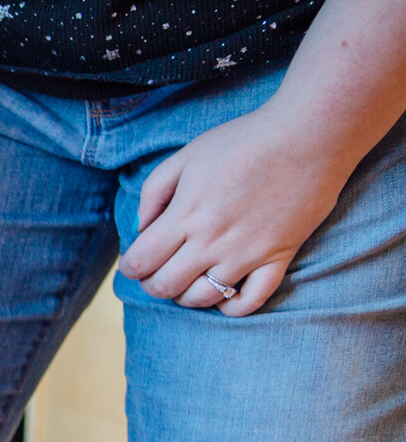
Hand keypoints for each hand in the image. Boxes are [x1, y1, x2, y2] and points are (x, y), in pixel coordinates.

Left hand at [120, 102, 352, 316]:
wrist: (310, 134)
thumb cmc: (244, 141)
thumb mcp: (186, 156)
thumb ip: (154, 194)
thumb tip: (139, 229)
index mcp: (185, 215)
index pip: (140, 263)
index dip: (131, 266)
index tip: (136, 260)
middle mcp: (212, 241)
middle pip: (165, 286)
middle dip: (152, 283)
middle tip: (159, 271)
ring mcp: (247, 254)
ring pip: (202, 299)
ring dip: (186, 295)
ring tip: (189, 279)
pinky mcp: (279, 258)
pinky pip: (250, 302)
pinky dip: (231, 307)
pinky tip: (224, 293)